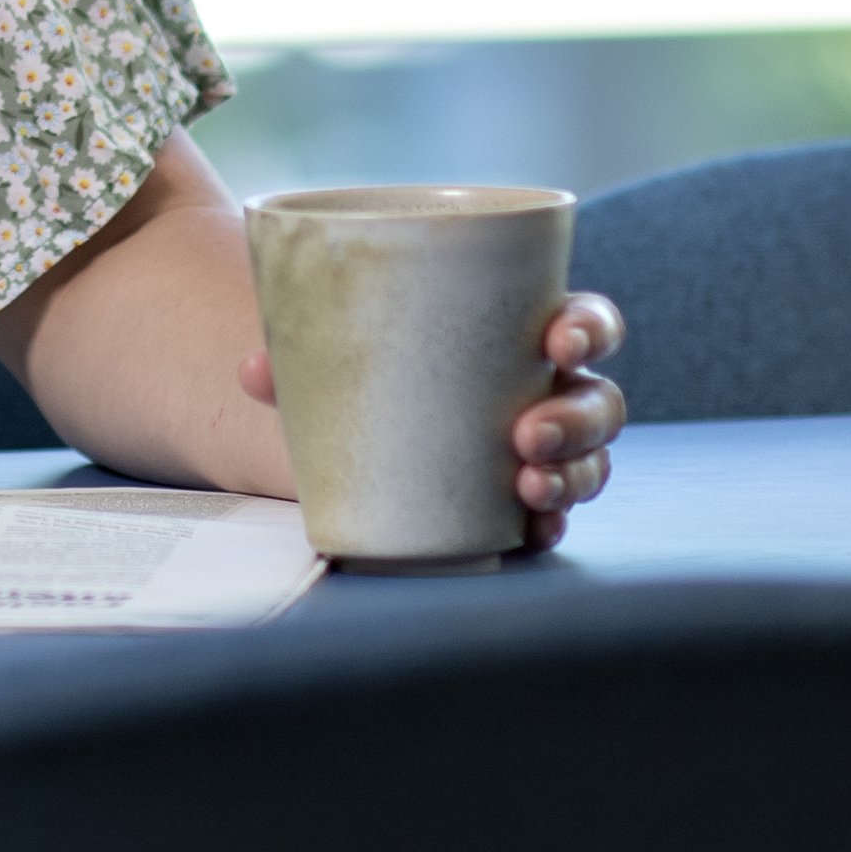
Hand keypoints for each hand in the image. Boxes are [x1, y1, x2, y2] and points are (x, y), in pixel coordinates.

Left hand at [240, 286, 630, 552]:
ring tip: (527, 486)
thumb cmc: (366, 369)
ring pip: (590, 463)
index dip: (587, 329)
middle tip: (525, 435)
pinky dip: (548, 523)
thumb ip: (297, 354)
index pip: (583, 323)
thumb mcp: (337, 354)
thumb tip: (252, 371)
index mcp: (518, 336)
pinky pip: (555, 519)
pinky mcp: (519, 506)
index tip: (556, 340)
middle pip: (598, 402)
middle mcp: (546, 393)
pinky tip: (530, 528)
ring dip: (570, 476)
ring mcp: (541, 454)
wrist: (351, 437)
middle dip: (576, 418)